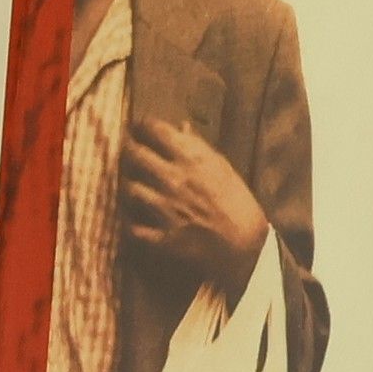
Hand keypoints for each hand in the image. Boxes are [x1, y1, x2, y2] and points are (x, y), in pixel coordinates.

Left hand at [123, 117, 269, 304]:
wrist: (244, 245)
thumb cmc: (237, 202)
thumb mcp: (222, 168)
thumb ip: (198, 146)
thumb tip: (181, 126)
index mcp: (190, 158)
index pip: (153, 129)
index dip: (141, 126)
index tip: (138, 128)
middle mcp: (172, 178)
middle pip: (133, 154)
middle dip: (127, 150)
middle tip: (129, 153)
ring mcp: (163, 207)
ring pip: (127, 187)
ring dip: (127, 184)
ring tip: (131, 184)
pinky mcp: (159, 235)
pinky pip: (130, 225)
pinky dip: (128, 220)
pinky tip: (132, 217)